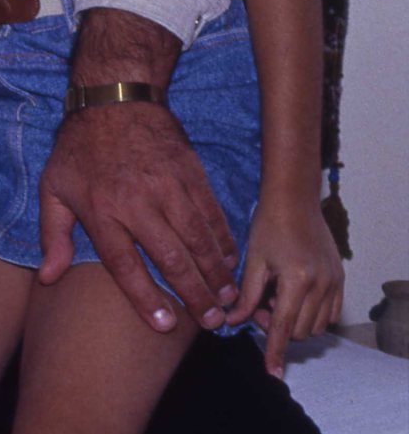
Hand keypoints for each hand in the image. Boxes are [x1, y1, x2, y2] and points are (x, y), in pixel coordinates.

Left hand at [37, 101, 238, 333]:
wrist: (112, 97)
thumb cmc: (78, 149)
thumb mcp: (52, 188)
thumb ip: (52, 235)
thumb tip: (47, 278)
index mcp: (101, 210)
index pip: (124, 264)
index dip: (145, 297)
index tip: (164, 324)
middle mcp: (136, 202)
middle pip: (170, 258)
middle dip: (195, 294)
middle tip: (213, 322)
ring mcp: (167, 187)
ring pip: (198, 239)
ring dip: (216, 273)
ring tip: (228, 299)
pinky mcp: (190, 172)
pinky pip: (212, 214)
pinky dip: (223, 241)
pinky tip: (230, 262)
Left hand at [229, 191, 342, 376]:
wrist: (295, 200)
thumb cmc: (268, 225)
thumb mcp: (252, 260)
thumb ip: (245, 294)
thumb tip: (231, 321)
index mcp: (296, 280)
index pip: (282, 327)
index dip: (274, 351)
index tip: (271, 372)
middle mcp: (321, 285)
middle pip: (298, 330)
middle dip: (276, 327)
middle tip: (258, 306)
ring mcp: (335, 283)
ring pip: (315, 326)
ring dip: (293, 321)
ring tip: (274, 298)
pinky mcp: (340, 280)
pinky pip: (330, 314)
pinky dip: (310, 314)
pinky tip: (291, 296)